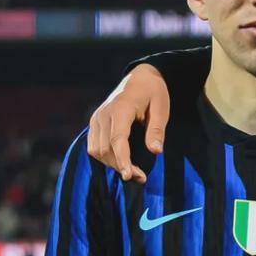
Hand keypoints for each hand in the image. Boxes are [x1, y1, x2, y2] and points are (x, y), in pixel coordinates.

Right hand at [86, 66, 169, 184]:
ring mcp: (96, 118)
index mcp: (120, 108)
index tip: (130, 176)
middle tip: (142, 177)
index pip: (117, 139)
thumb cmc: (153, 92)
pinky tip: (121, 162)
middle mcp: (103, 113)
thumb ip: (157, 130)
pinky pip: (93, 146)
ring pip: (96, 150)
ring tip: (133, 172)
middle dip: (121, 166)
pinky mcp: (94, 122)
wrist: (140, 77)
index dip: (122, 160)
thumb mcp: (161, 108)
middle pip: (105, 148)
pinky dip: (105, 157)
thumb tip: (156, 151)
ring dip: (112, 164)